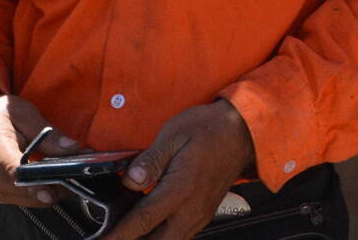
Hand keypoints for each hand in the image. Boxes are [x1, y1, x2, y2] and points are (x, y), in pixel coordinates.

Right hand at [0, 85, 85, 208]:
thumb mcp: (22, 112)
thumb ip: (46, 132)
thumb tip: (72, 148)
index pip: (14, 174)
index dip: (34, 185)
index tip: (51, 191)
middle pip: (25, 191)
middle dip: (54, 187)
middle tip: (77, 176)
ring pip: (27, 200)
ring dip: (48, 191)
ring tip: (67, 176)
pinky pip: (21, 199)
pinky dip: (37, 192)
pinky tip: (51, 180)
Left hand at [107, 100, 255, 238]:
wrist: (243, 131)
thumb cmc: (210, 128)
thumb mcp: (175, 133)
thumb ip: (150, 160)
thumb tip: (129, 181)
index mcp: (182, 188)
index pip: (143, 220)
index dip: (119, 234)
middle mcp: (192, 208)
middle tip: (113, 234)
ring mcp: (200, 214)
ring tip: (129, 231)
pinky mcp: (204, 213)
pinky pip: (180, 235)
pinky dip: (162, 236)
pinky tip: (150, 227)